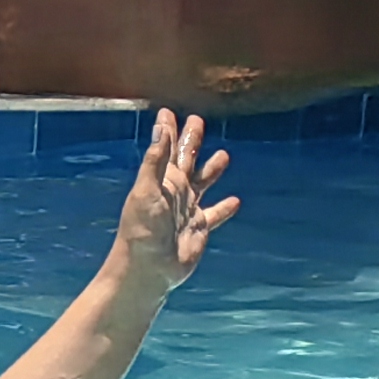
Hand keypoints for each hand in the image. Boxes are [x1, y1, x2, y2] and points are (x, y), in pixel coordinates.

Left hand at [111, 110, 239, 293]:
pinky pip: (215, 215)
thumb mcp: (147, 190)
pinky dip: (224, 208)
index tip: (168, 111)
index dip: (169, 130)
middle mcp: (175, 192)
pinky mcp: (199, 229)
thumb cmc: (143, 229)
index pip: (167, 148)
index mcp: (162, 180)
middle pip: (188, 160)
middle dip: (192, 141)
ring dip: (212, 170)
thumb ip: (156, 159)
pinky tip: (236, 201)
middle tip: (198, 121)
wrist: (149, 267)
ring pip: (204, 184)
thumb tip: (161, 126)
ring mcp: (187, 210)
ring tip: (224, 155)